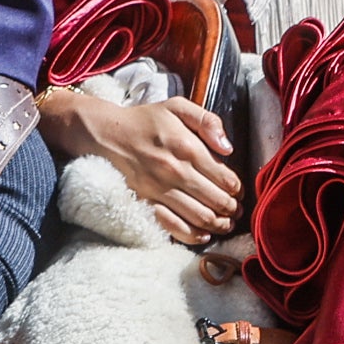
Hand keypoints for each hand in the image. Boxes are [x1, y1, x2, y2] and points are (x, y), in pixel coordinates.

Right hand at [43, 87, 239, 241]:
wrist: (105, 133)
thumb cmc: (144, 121)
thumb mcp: (177, 108)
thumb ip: (208, 121)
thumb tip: (229, 149)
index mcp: (187, 147)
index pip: (226, 178)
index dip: (238, 190)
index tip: (239, 192)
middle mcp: (176, 171)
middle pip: (217, 201)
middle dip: (232, 209)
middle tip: (236, 211)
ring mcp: (160, 189)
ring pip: (200, 217)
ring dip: (219, 224)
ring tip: (225, 223)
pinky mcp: (145, 202)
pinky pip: (174, 227)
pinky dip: (193, 235)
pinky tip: (202, 234)